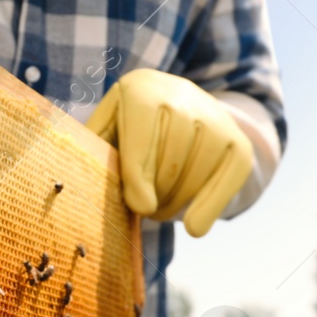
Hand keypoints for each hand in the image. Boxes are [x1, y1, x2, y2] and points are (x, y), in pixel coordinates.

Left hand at [87, 70, 252, 237]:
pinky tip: (195, 228)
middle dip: (155, 195)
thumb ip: (93, 151)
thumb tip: (77, 177)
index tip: (139, 207)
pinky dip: (209, 208)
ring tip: (160, 209)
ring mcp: (216, 117)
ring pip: (196, 174)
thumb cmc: (132, 131)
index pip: (142, 137)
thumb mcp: (108, 131)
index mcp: (141, 89)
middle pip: (170, 160)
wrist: (188, 113)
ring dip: (176, 204)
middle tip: (144, 210)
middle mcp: (183, 94)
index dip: (138, 176)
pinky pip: (227, 180)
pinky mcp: (239, 142)